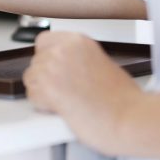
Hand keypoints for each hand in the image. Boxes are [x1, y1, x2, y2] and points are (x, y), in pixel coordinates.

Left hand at [23, 32, 143, 154]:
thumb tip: (62, 67)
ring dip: (43, 92)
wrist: (129, 118)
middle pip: (35, 62)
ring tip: (67, 100)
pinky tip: (63, 108)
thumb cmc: (122, 98)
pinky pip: (32, 96)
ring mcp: (52, 67)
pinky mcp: (47, 87)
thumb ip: (76, 59)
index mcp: (77, 41)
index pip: (43, 41)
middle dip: (46, 78)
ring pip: (31, 78)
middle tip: (65, 91)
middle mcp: (62, 50)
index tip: (52, 69)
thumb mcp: (99, 62)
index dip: (46, 58)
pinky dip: (43, 105)